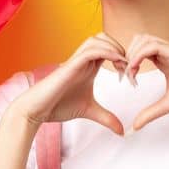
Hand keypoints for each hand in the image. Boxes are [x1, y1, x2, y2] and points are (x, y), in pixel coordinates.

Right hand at [11, 33, 127, 134]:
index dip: (123, 56)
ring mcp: (76, 61)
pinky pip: (91, 50)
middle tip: (128, 66)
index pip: (108, 48)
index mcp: (88, 66)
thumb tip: (122, 132)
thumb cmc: (58, 106)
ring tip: (123, 64)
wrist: (37, 110)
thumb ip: (107, 118)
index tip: (130, 73)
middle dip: (120, 47)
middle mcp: (82, 60)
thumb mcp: (90, 111)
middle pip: (104, 37)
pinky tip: (116, 63)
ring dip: (114, 47)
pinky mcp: (70, 65)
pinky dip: (107, 52)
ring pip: (97, 39)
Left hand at [123, 33, 168, 131]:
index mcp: (166, 60)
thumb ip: (151, 112)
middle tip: (126, 74)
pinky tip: (137, 70)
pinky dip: (139, 55)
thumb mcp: (168, 105)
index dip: (129, 60)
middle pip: (139, 38)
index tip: (127, 79)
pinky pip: (153, 46)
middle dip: (127, 53)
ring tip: (131, 73)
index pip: (141, 48)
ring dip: (132, 53)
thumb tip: (135, 125)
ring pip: (144, 38)